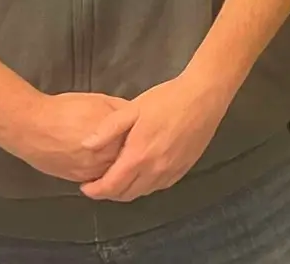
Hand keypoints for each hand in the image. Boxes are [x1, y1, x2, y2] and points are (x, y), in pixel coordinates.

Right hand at [0, 91, 135, 182]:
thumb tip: (138, 114)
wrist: (30, 127)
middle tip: (138, 146)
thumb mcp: (100, 101)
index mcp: (115, 139)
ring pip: (114, 172)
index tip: (147, 133)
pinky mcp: (77, 179)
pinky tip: (104, 161)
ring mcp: (91, 172)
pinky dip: (104, 171)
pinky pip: (98, 178)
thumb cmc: (65, 110)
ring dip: (119, 165)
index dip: (144, 138)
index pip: (139, 143)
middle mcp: (105, 159)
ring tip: (120, 154)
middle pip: (128, 160)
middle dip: (133, 154)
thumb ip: (122, 111)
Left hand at [80, 71, 234, 201]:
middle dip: (108, 193)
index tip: (85, 187)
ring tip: (119, 179)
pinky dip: (146, 186)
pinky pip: (160, 186)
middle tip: (99, 183)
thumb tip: (85, 145)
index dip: (94, 191)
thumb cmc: (166, 99)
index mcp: (138, 156)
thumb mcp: (132, 109)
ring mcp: (172, 171)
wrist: (204, 96)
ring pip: (143, 192)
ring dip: (127, 191)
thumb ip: (107, 129)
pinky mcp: (184, 168)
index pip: (110, 186)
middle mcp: (155, 170)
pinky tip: (142, 174)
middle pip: (126, 194)